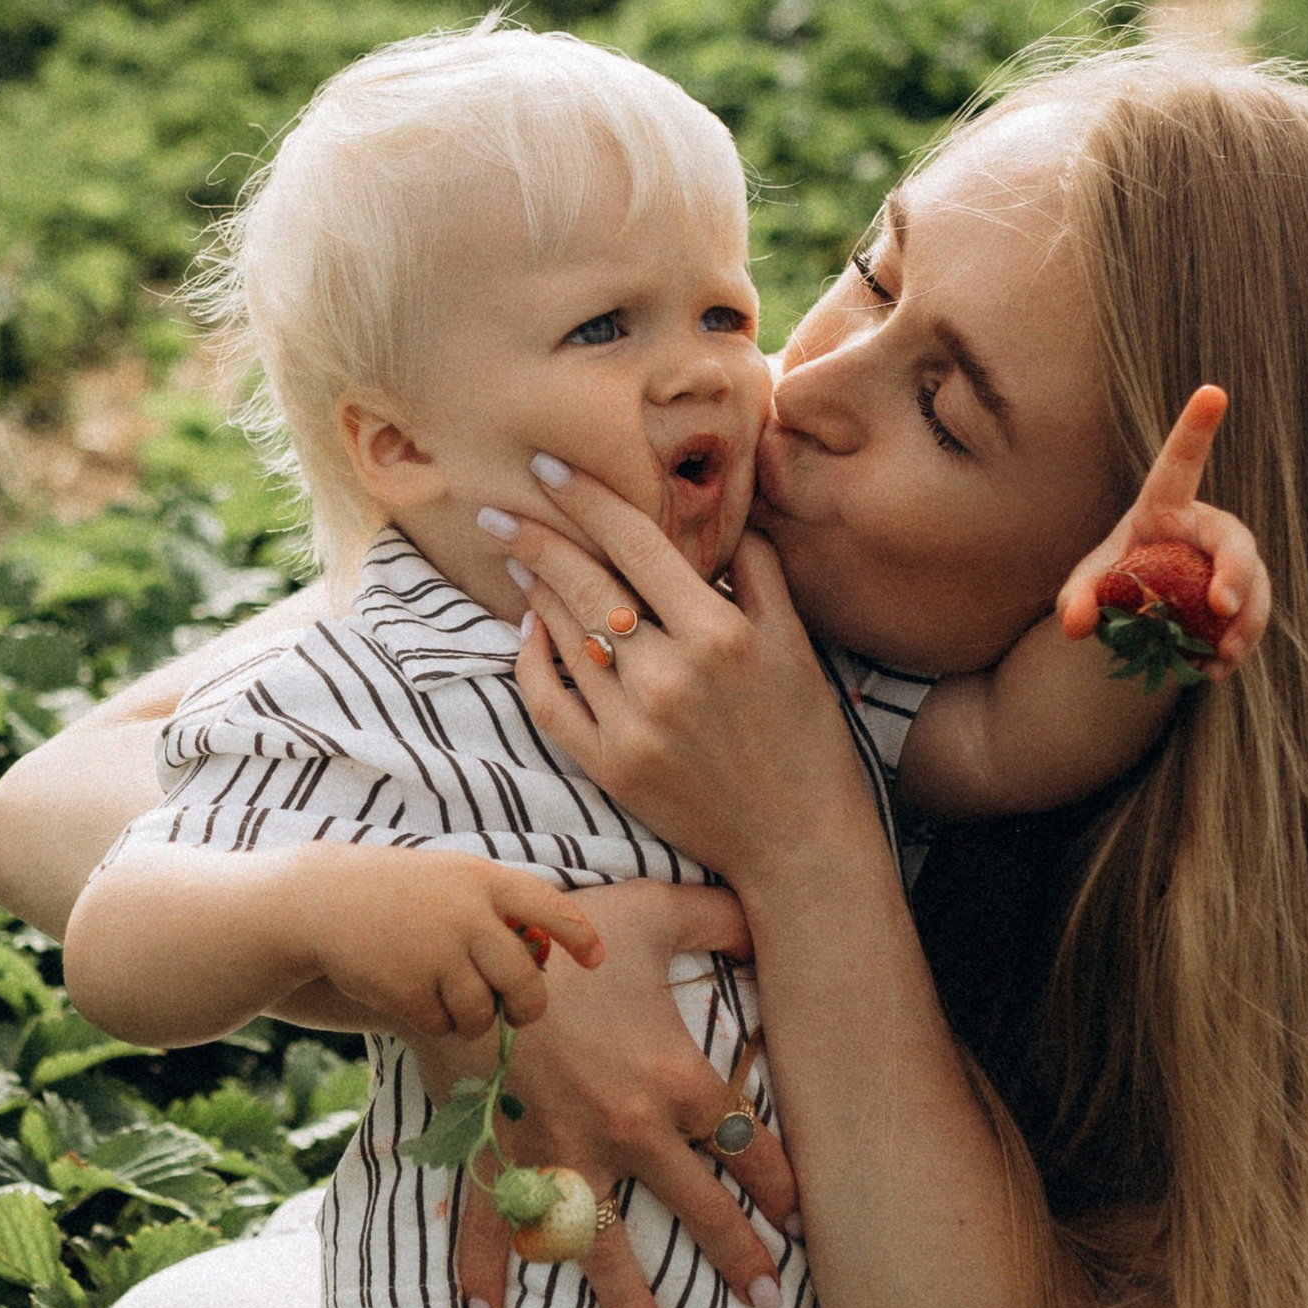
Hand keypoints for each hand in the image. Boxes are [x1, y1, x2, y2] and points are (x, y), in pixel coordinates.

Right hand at [286, 851, 602, 1042]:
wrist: (318, 901)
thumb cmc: (394, 893)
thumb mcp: (449, 879)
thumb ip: (495, 910)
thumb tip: (541, 960)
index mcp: (484, 881)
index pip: (550, 908)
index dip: (579, 935)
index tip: (596, 959)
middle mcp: (469, 916)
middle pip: (526, 983)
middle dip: (526, 1007)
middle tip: (518, 1014)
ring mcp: (439, 953)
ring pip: (484, 1013)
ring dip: (471, 1017)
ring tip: (445, 996)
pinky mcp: (410, 987)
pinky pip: (442, 1024)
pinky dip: (433, 1020)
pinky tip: (409, 994)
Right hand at [440, 878, 798, 1307]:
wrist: (461, 950)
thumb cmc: (561, 932)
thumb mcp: (647, 912)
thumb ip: (714, 918)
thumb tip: (765, 912)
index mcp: (673, 1080)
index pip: (748, 1145)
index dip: (782, 1185)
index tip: (804, 1222)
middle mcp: (627, 1131)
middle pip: (698, 1210)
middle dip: (739, 1260)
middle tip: (767, 1301)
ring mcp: (561, 1154)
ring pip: (606, 1245)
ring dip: (630, 1302)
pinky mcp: (501, 1157)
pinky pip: (493, 1229)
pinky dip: (485, 1280)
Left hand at [467, 461, 880, 893]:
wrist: (800, 841)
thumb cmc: (808, 737)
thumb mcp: (799, 644)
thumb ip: (759, 571)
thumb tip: (724, 514)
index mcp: (720, 633)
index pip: (635, 543)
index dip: (586, 498)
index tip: (547, 466)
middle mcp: (671, 675)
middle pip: (585, 584)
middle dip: (536, 538)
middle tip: (499, 510)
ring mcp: (635, 725)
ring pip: (565, 637)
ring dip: (534, 591)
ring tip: (517, 560)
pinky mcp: (612, 767)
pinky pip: (551, 701)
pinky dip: (532, 660)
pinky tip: (530, 631)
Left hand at [1053, 384, 1270, 670]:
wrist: (1136, 617)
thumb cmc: (1111, 584)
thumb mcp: (1086, 590)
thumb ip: (1078, 600)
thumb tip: (1075, 624)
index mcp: (1164, 507)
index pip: (1180, 463)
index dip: (1195, 428)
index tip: (1212, 391)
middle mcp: (1204, 529)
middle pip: (1233, 540)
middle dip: (1236, 572)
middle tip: (1221, 608)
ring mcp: (1229, 565)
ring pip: (1255, 584)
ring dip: (1246, 621)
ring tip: (1223, 656)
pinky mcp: (1243, 599)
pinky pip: (1253, 618)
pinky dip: (1239, 646)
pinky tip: (1216, 669)